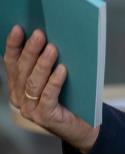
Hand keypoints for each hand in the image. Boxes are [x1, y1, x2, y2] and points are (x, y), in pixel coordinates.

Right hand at [4, 25, 99, 153]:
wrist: (84, 125)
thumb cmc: (71, 96)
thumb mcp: (57, 77)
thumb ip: (50, 62)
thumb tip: (52, 36)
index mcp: (18, 86)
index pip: (11, 63)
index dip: (13, 45)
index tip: (18, 28)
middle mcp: (20, 98)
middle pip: (22, 71)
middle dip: (30, 51)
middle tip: (39, 34)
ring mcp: (30, 110)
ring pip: (33, 83)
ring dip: (42, 64)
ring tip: (52, 48)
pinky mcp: (45, 118)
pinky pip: (48, 97)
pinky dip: (55, 82)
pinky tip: (63, 70)